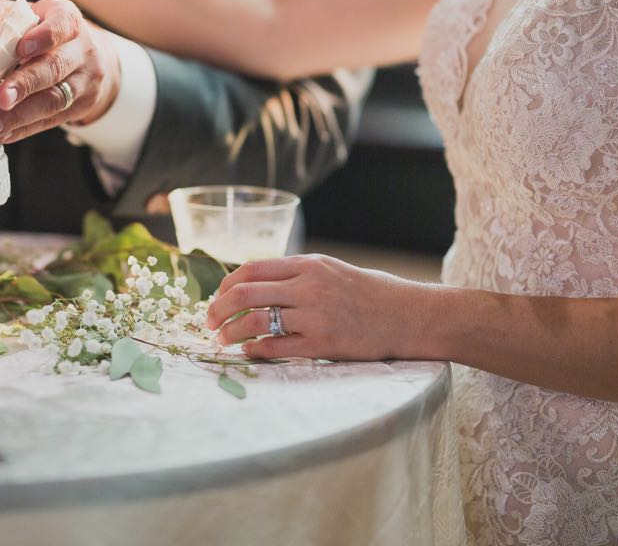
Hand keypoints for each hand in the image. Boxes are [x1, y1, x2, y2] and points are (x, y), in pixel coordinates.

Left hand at [0, 0, 120, 143]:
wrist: (92, 58)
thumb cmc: (44, 32)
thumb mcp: (21, 16)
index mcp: (66, 18)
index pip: (62, 24)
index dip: (44, 37)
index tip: (21, 49)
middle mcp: (81, 49)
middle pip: (55, 68)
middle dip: (26, 84)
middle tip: (0, 98)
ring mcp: (85, 81)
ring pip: (55, 100)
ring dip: (21, 116)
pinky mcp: (80, 106)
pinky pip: (52, 120)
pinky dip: (25, 129)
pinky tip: (3, 135)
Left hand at [205, 254, 432, 360]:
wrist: (409, 316)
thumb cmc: (369, 293)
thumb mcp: (330, 270)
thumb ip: (295, 275)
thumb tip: (254, 285)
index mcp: (307, 265)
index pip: (250, 269)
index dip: (225, 285)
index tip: (216, 299)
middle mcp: (308, 287)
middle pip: (245, 294)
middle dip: (218, 310)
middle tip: (208, 322)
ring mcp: (315, 316)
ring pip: (256, 322)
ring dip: (232, 332)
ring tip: (223, 340)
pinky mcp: (324, 344)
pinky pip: (277, 347)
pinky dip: (256, 350)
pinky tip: (249, 352)